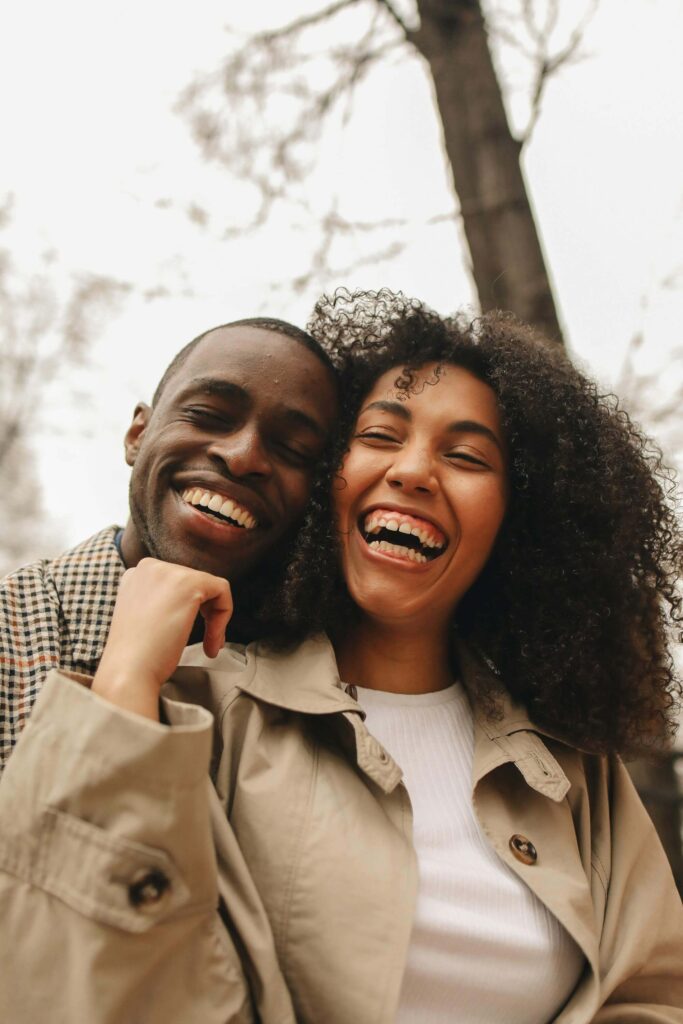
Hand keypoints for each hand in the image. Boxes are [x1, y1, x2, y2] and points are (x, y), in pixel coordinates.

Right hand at [92, 558, 232, 718]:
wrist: (129, 671)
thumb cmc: (136, 657)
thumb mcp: (144, 618)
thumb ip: (160, 603)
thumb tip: (186, 605)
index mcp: (136, 575)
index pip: (176, 583)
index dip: (188, 610)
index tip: (187, 636)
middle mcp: (150, 567)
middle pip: (194, 583)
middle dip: (205, 615)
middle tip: (206, 644)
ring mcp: (169, 572)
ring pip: (210, 587)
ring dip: (215, 619)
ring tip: (210, 645)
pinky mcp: (190, 583)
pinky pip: (222, 590)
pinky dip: (224, 615)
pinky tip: (212, 641)